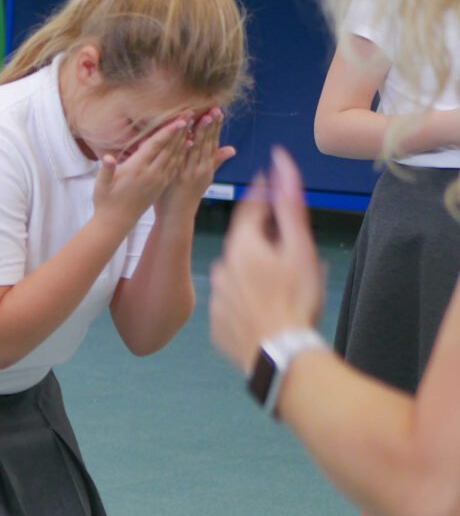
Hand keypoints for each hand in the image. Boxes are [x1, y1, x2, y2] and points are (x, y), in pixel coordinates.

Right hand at [92, 115, 189, 225]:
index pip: (155, 146)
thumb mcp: (101, 185)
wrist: (115, 223)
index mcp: (136, 170)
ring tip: (193, 126)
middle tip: (190, 116)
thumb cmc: (105, 201)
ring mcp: (158, 180)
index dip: (168, 132)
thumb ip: (106, 170)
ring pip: (174, 157)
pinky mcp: (160, 186)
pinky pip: (174, 166)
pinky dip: (182, 154)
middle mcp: (150, 174)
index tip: (179, 120)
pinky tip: (188, 146)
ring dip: (184, 141)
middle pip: (169, 148)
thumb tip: (107, 158)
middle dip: (180, 131)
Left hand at [159, 108, 235, 212]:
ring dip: (200, 133)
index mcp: (207, 168)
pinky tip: (186, 137)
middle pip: (207, 144)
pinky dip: (184, 149)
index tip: (218, 111)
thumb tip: (232, 149)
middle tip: (215, 109)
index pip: (213, 143)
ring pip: (195, 150)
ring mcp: (188, 174)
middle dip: (211, 126)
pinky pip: (180, 160)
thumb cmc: (186, 197)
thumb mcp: (204, 178)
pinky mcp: (176, 178)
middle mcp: (200, 170)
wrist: (175, 218)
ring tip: (204, 118)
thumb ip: (215, 161)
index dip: (216, 127)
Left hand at [209, 148, 326, 372]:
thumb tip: (281, 163)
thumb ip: (288, 204)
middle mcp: (221, 267)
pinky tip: (265, 310)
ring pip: (238, 275)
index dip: (263, 196)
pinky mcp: (217, 324)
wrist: (278, 352)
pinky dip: (247, 302)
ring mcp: (217, 297)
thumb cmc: (295, 298)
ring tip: (281, 286)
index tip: (269, 182)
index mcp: (240, 245)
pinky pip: (234, 304)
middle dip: (264, 241)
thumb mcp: (299, 247)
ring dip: (255, 274)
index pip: (249, 210)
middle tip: (288, 247)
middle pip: (245, 244)